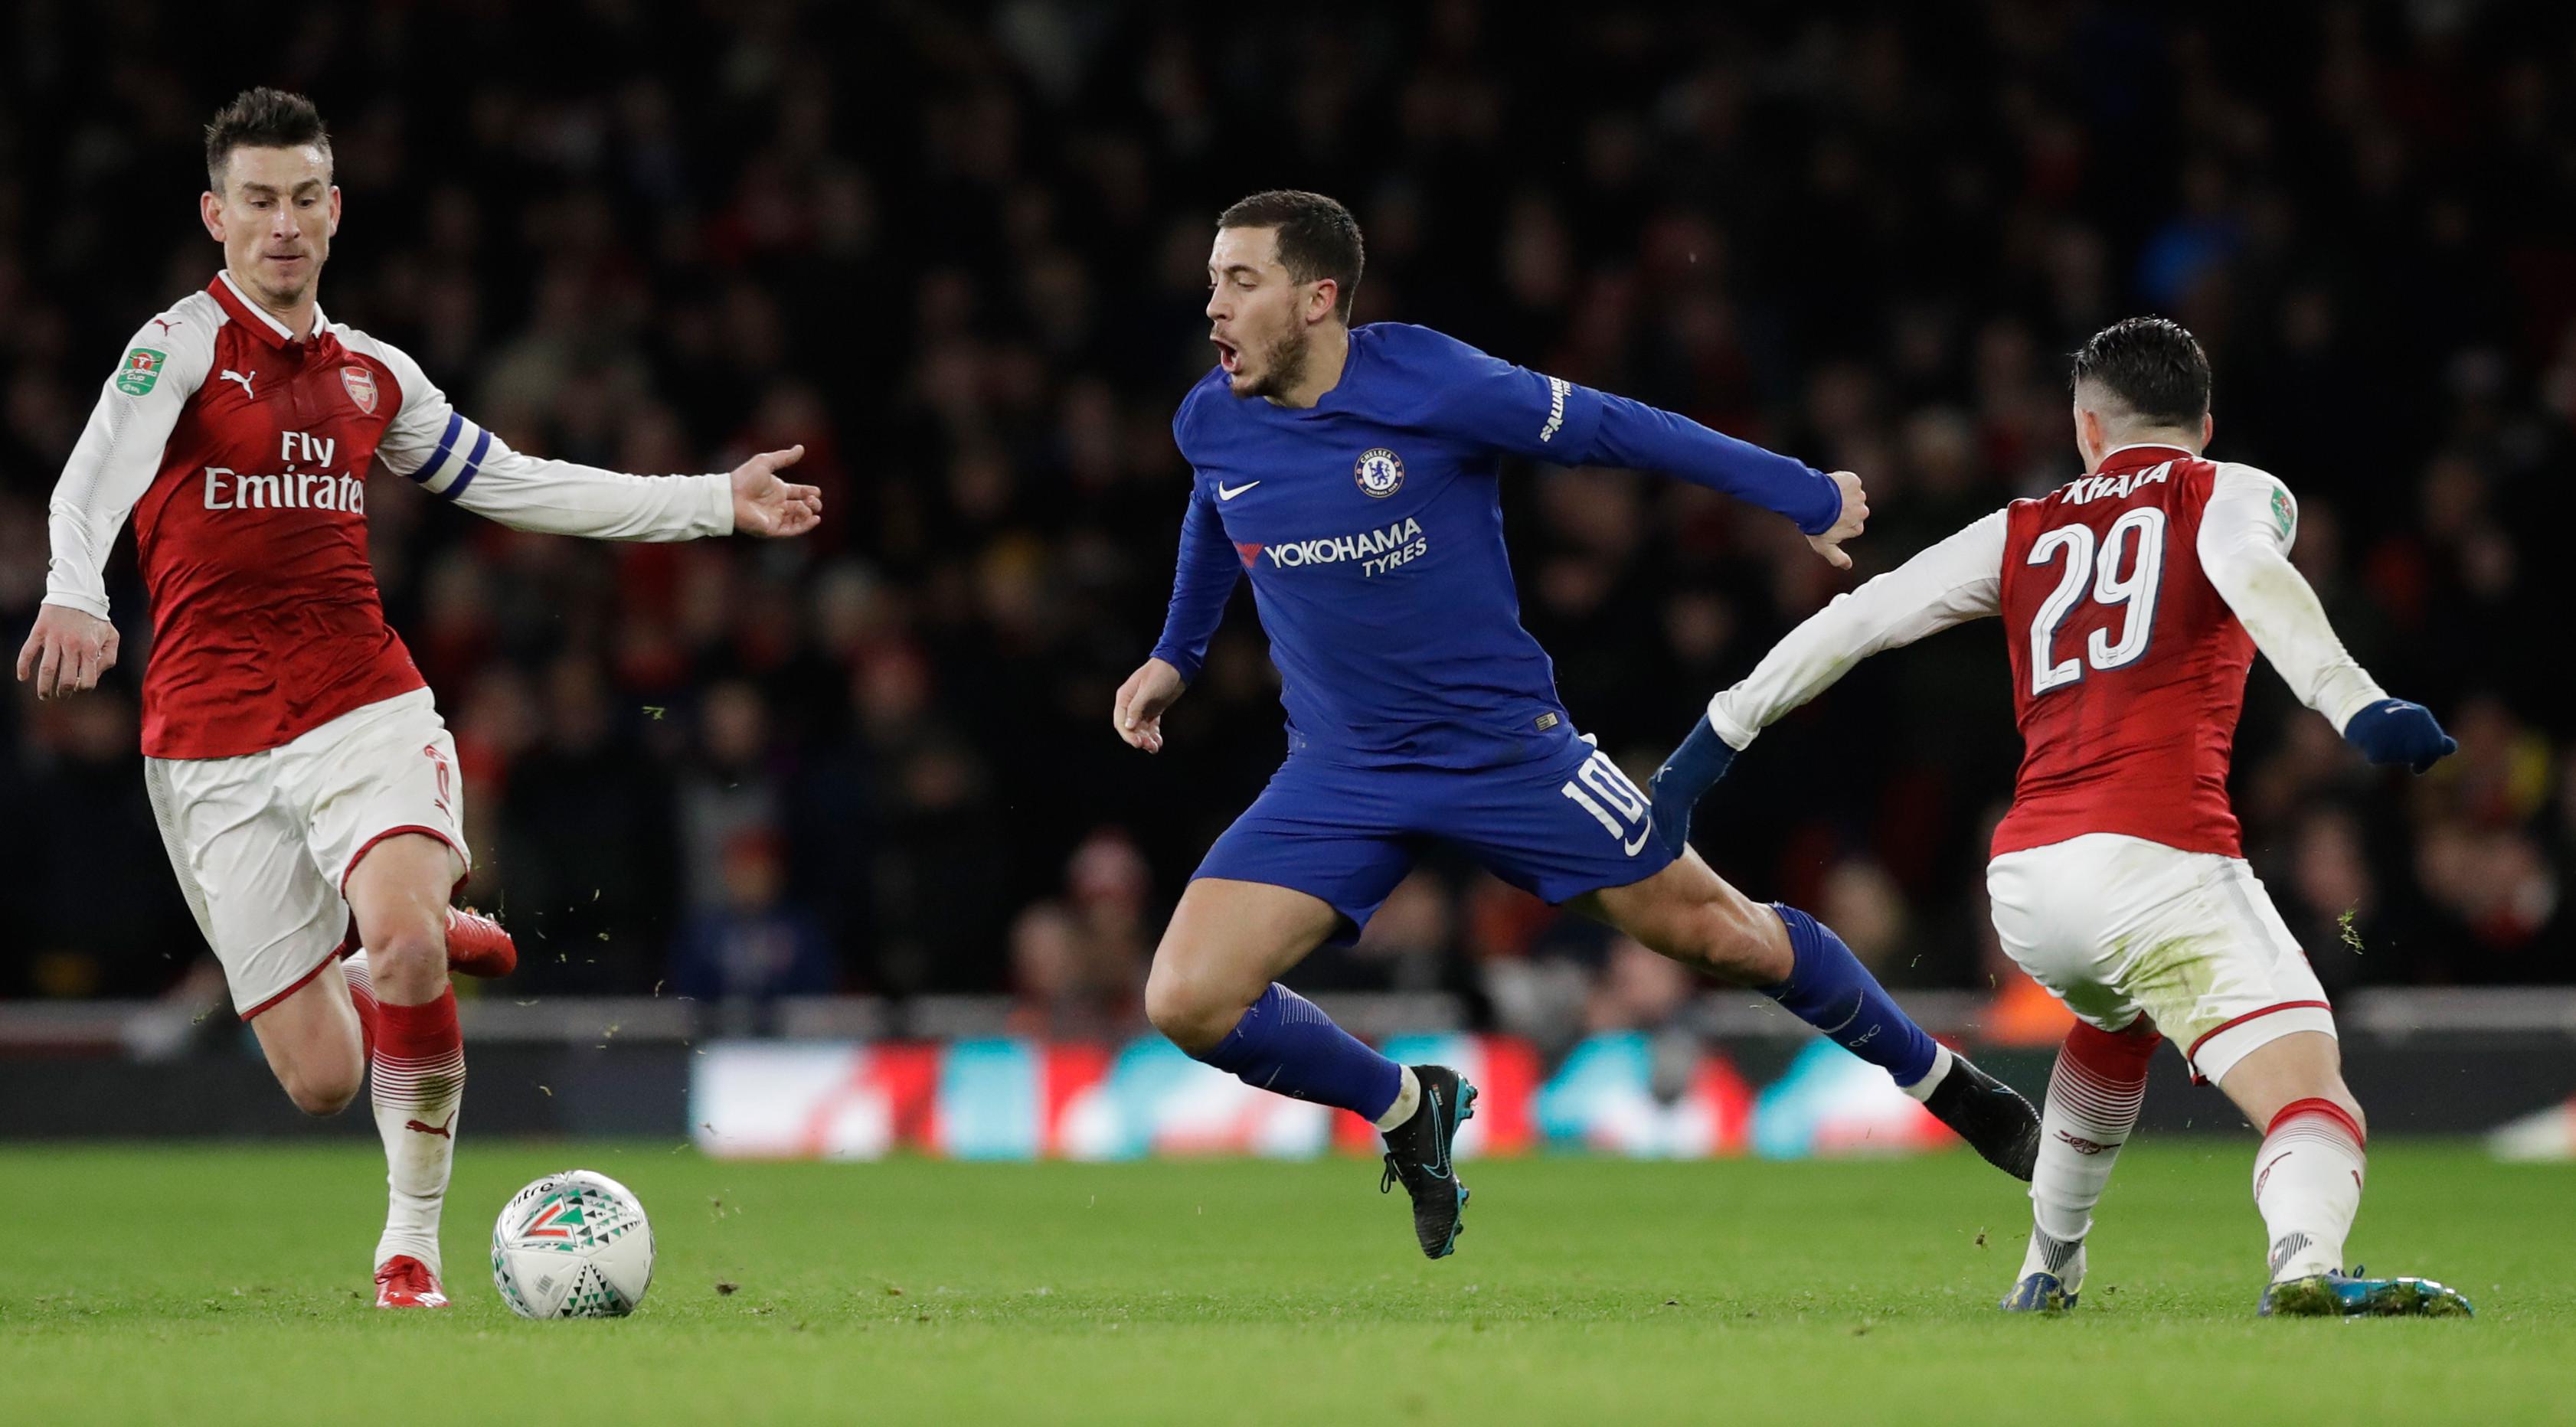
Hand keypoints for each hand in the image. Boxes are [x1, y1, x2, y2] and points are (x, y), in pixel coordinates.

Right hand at [15, 604, 119, 701]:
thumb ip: (108, 658)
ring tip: (44, 696)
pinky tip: (22, 677)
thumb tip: (95, 675)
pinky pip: (28, 651)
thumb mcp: (112, 637)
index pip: (88, 680)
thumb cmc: (96, 619)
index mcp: (91, 649)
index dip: (83, 689)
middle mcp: (72, 646)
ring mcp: (54, 638)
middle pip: (67, 679)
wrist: (77, 594)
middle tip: (61, 695)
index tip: (78, 689)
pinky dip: (23, 666)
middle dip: (64, 692)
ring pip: (47, 669)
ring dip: (44, 686)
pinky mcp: (39, 631)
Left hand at [730, 444, 822, 536]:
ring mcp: (776, 517)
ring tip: (810, 506)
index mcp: (778, 490)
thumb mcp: (766, 462)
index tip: (816, 491)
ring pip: (799, 518)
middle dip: (812, 503)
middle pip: (802, 506)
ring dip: (808, 513)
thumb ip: (784, 457)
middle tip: (813, 499)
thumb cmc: (744, 478)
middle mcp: (778, 505)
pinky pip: (793, 529)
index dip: (810, 492)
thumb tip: (801, 448)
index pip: (799, 493)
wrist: (730, 496)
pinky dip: (805, 526)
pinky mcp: (772, 528)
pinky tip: (814, 519)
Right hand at [1112, 657, 1186, 752]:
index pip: (1120, 722)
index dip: (1128, 735)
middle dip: (1139, 739)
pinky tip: (1159, 742)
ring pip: (1141, 729)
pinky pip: (1150, 726)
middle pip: (1130, 728)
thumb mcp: (1148, 690)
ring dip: (1147, 739)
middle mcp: (1131, 704)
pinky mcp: (1154, 710)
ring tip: (1155, 747)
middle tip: (1149, 747)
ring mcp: (1143, 708)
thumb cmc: (1161, 673)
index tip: (1138, 744)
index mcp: (1125, 698)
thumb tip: (1128, 726)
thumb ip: (1137, 708)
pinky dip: (1153, 735)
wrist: (1178, 665)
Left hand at [1647, 717, 1738, 858]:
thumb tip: (1688, 783)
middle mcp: (1660, 784)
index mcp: (1661, 776)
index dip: (1658, 821)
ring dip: (1668, 839)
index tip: (1658, 834)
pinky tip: (1676, 852)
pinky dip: (1676, 838)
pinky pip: (1676, 823)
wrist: (1711, 741)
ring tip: (1670, 855)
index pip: (1656, 805)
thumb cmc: (1705, 748)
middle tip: (1660, 850)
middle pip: (1658, 816)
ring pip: (1665, 822)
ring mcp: (1667, 791)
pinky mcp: (1679, 796)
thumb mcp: (1689, 765)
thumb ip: (1684, 777)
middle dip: (1660, 833)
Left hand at [1805, 470, 1868, 570]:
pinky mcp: (1854, 481)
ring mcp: (1860, 496)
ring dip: (1841, 495)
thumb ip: (1838, 558)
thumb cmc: (1817, 525)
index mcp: (1858, 528)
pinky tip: (1830, 486)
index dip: (1838, 523)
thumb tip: (1848, 566)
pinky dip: (1841, 481)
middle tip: (1825, 509)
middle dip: (1842, 509)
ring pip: (1852, 495)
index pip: (1852, 526)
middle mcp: (1863, 512)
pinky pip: (1849, 481)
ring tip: (1825, 498)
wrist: (1812, 502)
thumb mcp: (1825, 547)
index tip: (1827, 521)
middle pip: (1854, 510)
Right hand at [2342, 698, 2456, 773]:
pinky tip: (2374, 748)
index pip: (2435, 746)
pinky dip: (2376, 756)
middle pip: (2421, 752)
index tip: (2419, 767)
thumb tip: (2451, 748)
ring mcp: (2391, 728)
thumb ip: (2433, 736)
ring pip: (2401, 756)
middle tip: (2416, 767)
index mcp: (2420, 715)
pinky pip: (2379, 758)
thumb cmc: (2392, 720)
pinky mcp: (2374, 737)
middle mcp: (2407, 720)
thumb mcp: (2415, 721)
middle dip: (2420, 762)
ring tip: (2388, 746)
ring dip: (2396, 757)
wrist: (2360, 709)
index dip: (2431, 759)